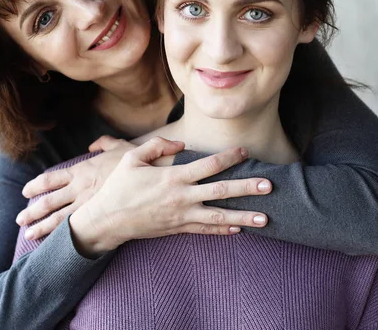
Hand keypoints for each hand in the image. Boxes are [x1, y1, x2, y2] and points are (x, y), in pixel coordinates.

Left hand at [16, 136, 134, 238]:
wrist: (154, 176)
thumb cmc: (138, 161)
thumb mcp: (120, 146)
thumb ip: (104, 143)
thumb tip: (93, 145)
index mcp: (82, 171)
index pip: (52, 179)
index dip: (36, 185)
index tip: (25, 192)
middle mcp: (81, 189)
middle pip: (49, 202)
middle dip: (33, 212)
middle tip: (20, 220)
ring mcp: (89, 205)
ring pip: (59, 219)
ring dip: (42, 227)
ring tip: (28, 236)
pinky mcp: (100, 218)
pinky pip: (77, 229)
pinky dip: (63, 237)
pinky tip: (55, 244)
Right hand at [69, 137, 271, 256]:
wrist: (108, 220)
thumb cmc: (119, 187)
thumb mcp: (132, 159)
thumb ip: (157, 147)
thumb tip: (181, 145)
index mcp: (173, 177)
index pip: (209, 165)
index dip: (229, 157)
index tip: (245, 152)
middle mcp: (182, 197)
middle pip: (221, 191)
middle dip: (247, 188)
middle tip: (269, 185)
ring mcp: (182, 215)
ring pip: (219, 215)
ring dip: (244, 216)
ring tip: (265, 218)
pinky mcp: (178, 229)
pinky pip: (205, 230)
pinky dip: (222, 229)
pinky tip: (238, 230)